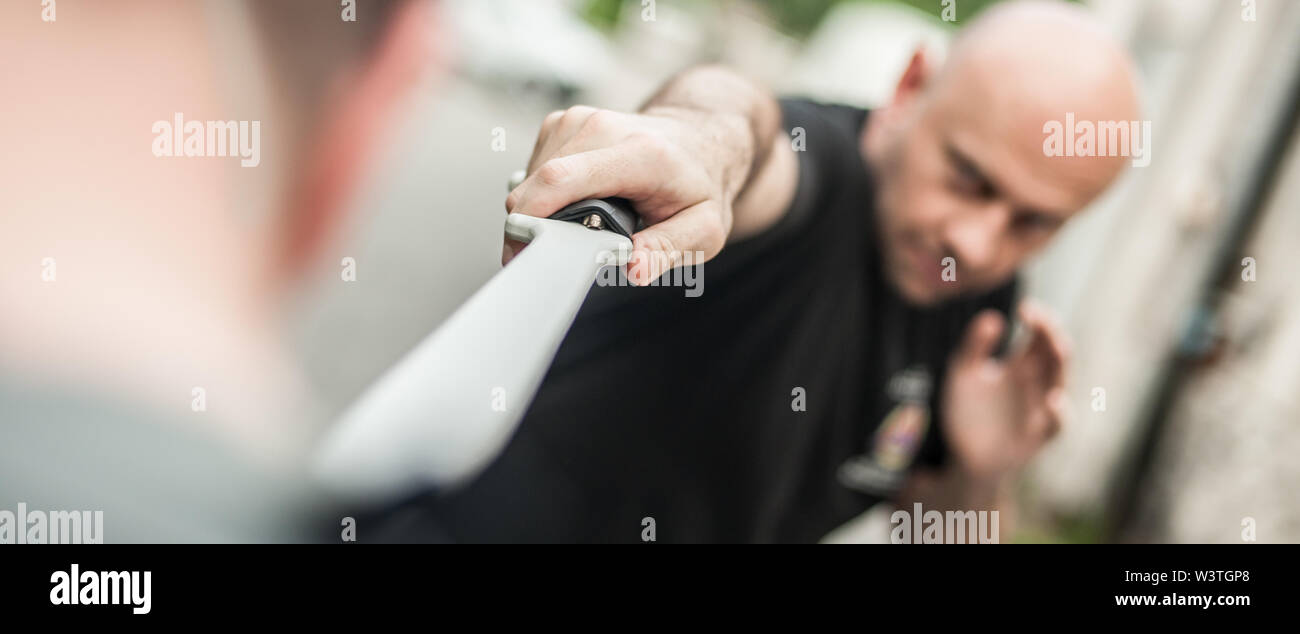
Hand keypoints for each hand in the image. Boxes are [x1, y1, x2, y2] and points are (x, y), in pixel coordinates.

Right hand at [503, 105, 753, 284]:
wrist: (699, 140)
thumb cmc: (699, 186)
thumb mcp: (704, 230)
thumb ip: (668, 249)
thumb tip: (634, 269)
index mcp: (638, 153)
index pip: (561, 179)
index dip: (530, 218)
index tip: (522, 253)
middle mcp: (602, 128)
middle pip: (537, 185)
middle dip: (540, 226)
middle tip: (573, 249)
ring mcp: (578, 120)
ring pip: (530, 180)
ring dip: (546, 210)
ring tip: (587, 219)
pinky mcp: (562, 123)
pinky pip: (534, 170)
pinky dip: (548, 193)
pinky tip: (580, 198)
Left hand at [940, 300, 1070, 482]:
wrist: (964, 454)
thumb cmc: (968, 411)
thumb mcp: (963, 374)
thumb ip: (974, 347)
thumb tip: (993, 318)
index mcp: (1022, 366)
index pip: (1039, 337)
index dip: (1039, 320)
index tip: (1025, 308)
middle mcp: (1036, 384)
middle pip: (1054, 355)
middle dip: (1052, 334)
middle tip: (1041, 320)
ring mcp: (1040, 409)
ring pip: (1060, 383)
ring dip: (1061, 365)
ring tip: (1057, 345)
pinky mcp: (1038, 436)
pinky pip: (1056, 425)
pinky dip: (1060, 414)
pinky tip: (1053, 399)